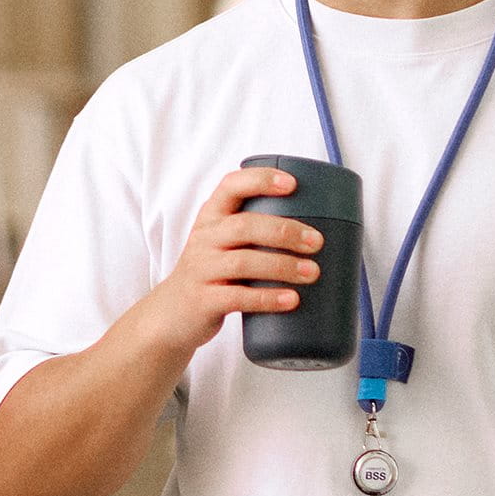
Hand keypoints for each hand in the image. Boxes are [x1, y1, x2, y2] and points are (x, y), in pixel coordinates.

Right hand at [135, 167, 328, 362]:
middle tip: (316, 242)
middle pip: (244, 225)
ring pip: (243, 261)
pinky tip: (292, 300)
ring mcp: (201, 269)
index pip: (231, 186)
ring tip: (312, 273)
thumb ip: (255, 232)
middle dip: (284, 231)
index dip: (260, 181)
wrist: (173, 315)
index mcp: (211, 217)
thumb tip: (321, 230)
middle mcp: (204, 238)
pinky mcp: (203, 300)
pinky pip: (238, 297)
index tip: (292, 184)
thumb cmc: (212, 274)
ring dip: (282, 265)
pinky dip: (268, 298)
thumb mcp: (223, 243)